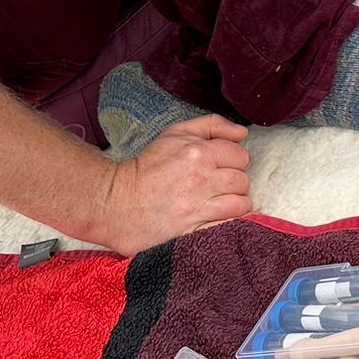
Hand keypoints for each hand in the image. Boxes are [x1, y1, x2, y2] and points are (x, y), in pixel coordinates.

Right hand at [96, 113, 251, 252]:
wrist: (116, 202)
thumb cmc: (148, 167)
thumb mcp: (175, 134)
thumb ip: (212, 126)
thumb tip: (242, 133)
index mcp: (198, 153)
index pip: (240, 156)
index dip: (233, 161)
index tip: (220, 167)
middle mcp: (200, 179)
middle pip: (242, 181)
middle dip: (234, 183)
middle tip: (217, 186)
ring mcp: (197, 208)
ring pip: (241, 205)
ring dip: (234, 204)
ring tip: (219, 204)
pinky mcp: (193, 232)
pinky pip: (229, 227)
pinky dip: (229, 223)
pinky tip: (217, 219)